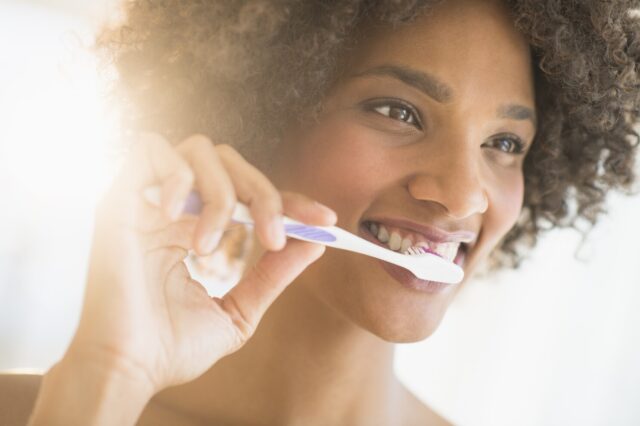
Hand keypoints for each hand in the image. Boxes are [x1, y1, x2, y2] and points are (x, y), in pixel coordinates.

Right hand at [54, 133, 335, 402]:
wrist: (127, 370)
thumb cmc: (172, 346)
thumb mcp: (239, 310)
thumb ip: (273, 275)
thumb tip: (315, 244)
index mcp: (196, 228)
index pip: (251, 194)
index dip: (289, 200)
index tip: (325, 221)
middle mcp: (173, 208)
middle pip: (230, 162)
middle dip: (264, 195)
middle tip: (273, 238)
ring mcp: (146, 199)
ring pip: (198, 150)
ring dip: (219, 193)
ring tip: (208, 246)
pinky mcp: (118, 197)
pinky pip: (148, 148)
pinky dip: (174, 176)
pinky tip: (173, 217)